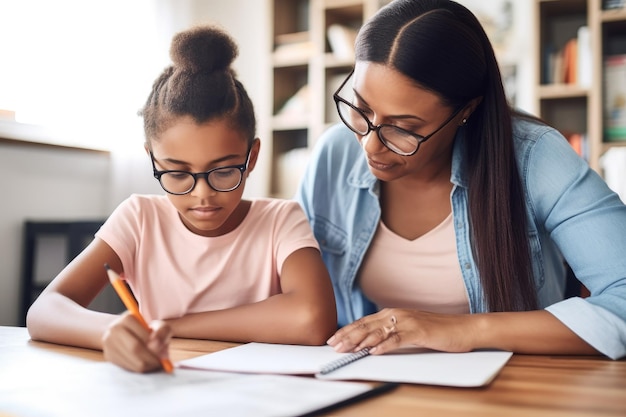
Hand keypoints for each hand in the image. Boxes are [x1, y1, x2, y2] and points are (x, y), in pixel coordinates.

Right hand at [102, 312, 171, 372]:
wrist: (133, 334)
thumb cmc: (150, 331)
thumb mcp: (160, 327)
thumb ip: (162, 332)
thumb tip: (155, 345)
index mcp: (127, 318)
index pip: (143, 338)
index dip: (155, 349)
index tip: (162, 353)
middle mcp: (114, 329)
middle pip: (134, 349)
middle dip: (150, 359)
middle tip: (160, 363)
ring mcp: (109, 343)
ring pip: (129, 360)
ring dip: (145, 366)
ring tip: (154, 364)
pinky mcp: (109, 355)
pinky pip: (125, 366)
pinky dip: (137, 368)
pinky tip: (144, 364)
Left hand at [326, 308, 476, 354]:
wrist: (463, 328)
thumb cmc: (437, 331)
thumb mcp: (409, 330)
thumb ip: (391, 332)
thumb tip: (371, 343)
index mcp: (393, 313)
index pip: (365, 322)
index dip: (348, 330)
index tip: (333, 339)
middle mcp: (397, 314)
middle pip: (367, 326)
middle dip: (348, 336)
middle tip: (334, 345)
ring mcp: (408, 321)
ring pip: (379, 331)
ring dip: (361, 341)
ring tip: (348, 349)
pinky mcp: (419, 331)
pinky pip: (398, 339)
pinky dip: (385, 345)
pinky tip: (374, 352)